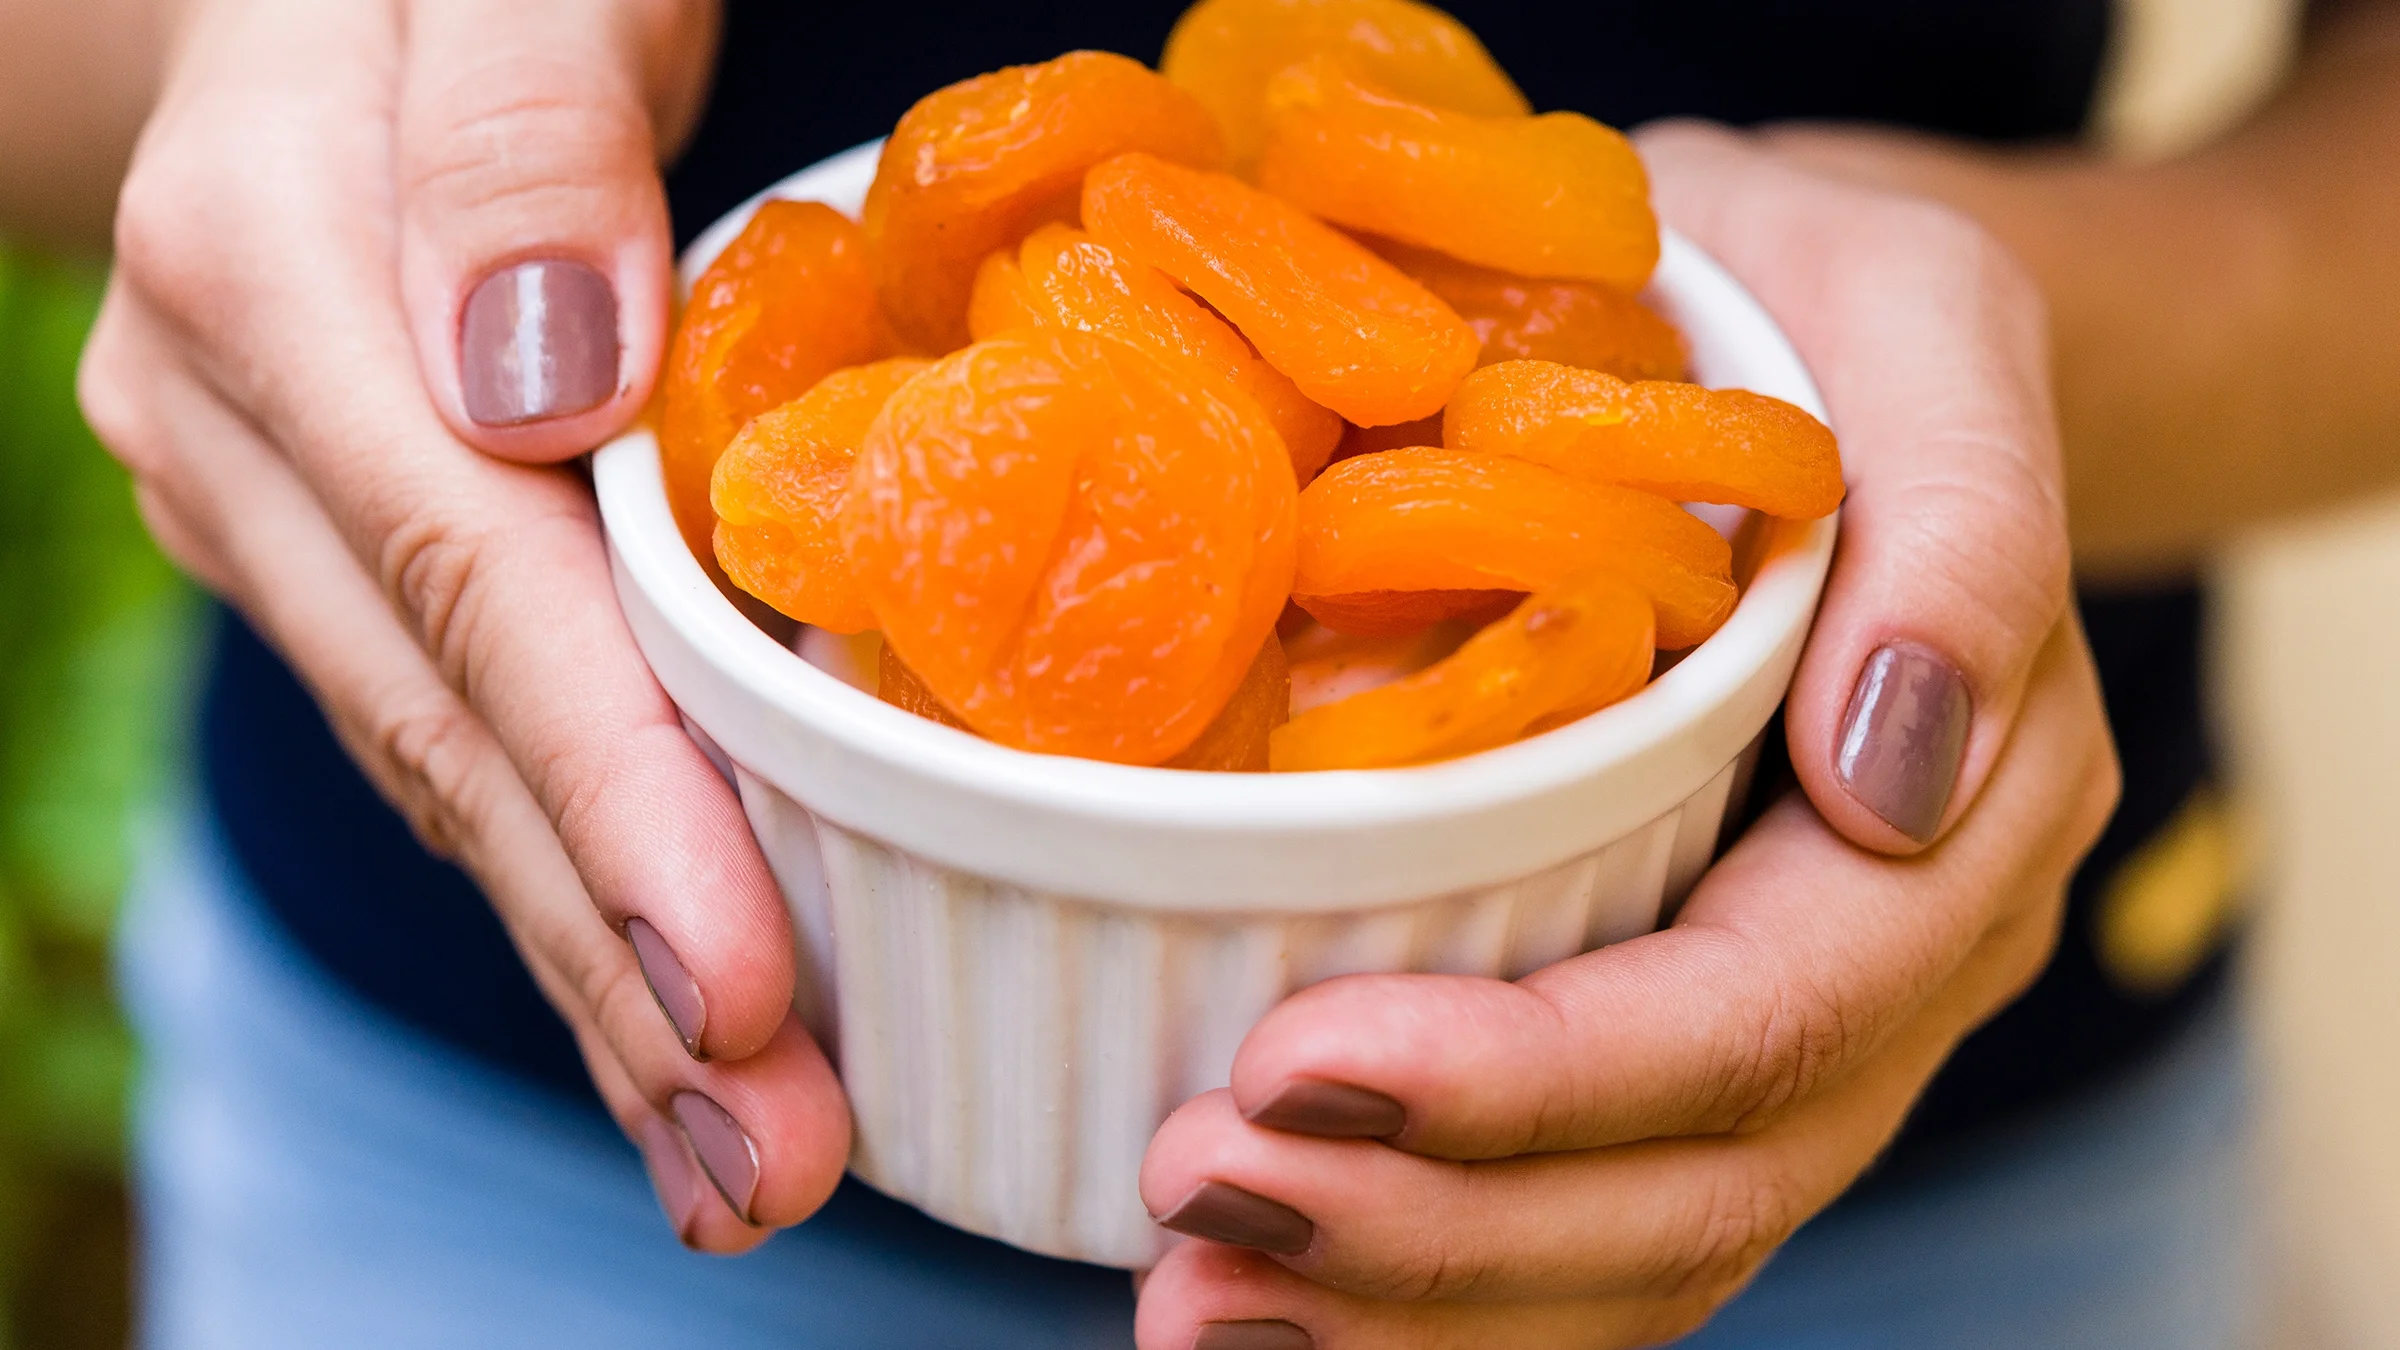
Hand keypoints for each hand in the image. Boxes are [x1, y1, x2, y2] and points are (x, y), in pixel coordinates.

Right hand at [77, 0, 847, 1250]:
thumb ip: (513, 136)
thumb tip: (533, 382)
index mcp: (272, 280)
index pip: (473, 593)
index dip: (612, 805)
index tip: (738, 995)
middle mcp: (236, 423)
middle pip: (449, 733)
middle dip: (614, 966)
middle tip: (767, 1168)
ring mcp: (269, 493)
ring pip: (444, 766)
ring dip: (593, 973)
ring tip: (736, 1158)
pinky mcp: (339, 531)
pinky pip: (461, 725)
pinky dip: (570, 871)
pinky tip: (662, 1004)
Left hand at [1131, 124, 2118, 1346]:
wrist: (1800, 346)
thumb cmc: (1830, 311)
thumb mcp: (1916, 317)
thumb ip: (1960, 529)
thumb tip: (1892, 776)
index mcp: (1967, 814)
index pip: (1765, 1016)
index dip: (1542, 1080)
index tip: (1305, 1065)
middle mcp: (1888, 962)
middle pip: (1691, 1181)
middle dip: (1438, 1226)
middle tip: (1202, 1195)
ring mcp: (1787, 1021)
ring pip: (1633, 1246)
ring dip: (1410, 1299)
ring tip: (1194, 1293)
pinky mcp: (1668, 1023)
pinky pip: (1578, 1214)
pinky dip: (1425, 1282)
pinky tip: (1265, 1292)